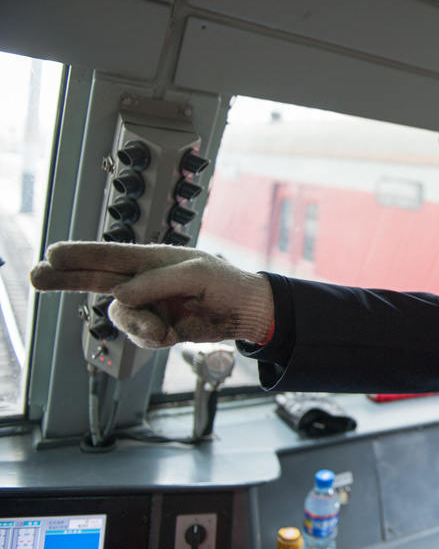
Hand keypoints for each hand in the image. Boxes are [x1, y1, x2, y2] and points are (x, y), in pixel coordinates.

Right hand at [30, 242, 273, 348]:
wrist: (248, 312)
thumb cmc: (227, 283)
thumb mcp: (197, 274)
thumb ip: (157, 282)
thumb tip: (120, 295)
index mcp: (155, 259)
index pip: (112, 255)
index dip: (81, 255)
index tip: (53, 255)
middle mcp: (146, 280)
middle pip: (98, 278)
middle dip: (67, 278)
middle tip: (37, 275)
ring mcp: (150, 304)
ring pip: (122, 316)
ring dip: (139, 326)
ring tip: (163, 331)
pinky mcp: (157, 326)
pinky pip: (139, 336)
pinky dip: (152, 338)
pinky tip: (171, 334)